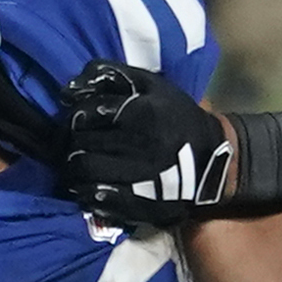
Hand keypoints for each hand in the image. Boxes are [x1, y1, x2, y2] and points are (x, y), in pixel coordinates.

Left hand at [57, 59, 235, 223]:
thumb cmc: (176, 117)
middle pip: (82, 143)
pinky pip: (98, 200)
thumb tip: (68, 89)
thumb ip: (111, 76)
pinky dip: (85, 193)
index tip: (82, 119)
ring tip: (79, 163)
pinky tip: (87, 187)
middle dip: (73, 141)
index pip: (89, 113)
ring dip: (74, 167)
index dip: (78, 115)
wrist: (213, 160)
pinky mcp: (143, 205)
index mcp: (146, 114)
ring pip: (85, 172)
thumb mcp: (152, 85)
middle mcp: (144, 146)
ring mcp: (144, 179)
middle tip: (77, 142)